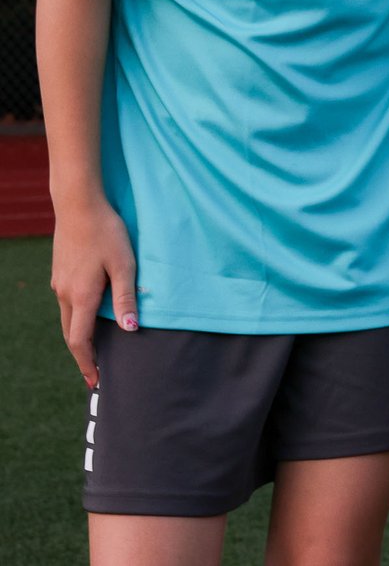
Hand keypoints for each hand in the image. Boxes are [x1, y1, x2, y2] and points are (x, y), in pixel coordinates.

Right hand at [50, 194, 136, 388]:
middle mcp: (64, 294)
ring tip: (94, 351)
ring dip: (80, 337)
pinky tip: (88, 318)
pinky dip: (77, 319)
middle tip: (95, 374)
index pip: (80, 341)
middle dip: (83, 356)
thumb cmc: (107, 233)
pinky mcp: (60, 274)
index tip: (96, 381)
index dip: (87, 363)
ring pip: (67, 319)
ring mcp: (58, 284)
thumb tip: (129, 329)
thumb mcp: (124, 264)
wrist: (79, 206)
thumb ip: (126, 297)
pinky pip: (67, 304)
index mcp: (81, 296)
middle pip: (71, 334)